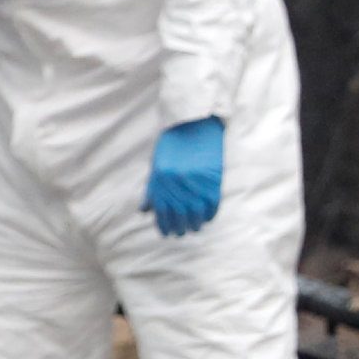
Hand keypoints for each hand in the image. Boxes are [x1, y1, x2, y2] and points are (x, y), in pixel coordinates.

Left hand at [144, 117, 225, 237]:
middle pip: (180, 216)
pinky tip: (206, 217)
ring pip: (196, 214)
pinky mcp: (213, 181)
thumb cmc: (172, 145)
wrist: (193, 125)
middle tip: (182, 233)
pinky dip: (210, 214)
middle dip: (180, 228)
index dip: (164, 225)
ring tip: (194, 227)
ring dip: (195, 224)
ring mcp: (196, 184)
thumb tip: (145, 211)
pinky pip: (213, 205)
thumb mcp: (156, 166)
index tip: (167, 233)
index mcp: (161, 182)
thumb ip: (151, 190)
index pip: (162, 212)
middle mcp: (178, 186)